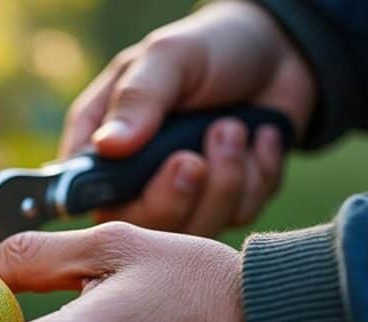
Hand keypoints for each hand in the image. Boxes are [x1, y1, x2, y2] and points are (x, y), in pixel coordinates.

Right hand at [61, 0, 315, 235]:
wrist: (279, 51)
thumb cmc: (211, 48)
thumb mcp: (170, 57)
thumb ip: (138, 99)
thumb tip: (107, 146)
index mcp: (102, 145)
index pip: (87, 196)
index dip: (120, 200)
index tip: (169, 165)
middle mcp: (136, 180)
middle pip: (144, 226)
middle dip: (180, 193)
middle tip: (198, 156)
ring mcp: (182, 198)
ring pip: (196, 228)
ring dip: (227, 178)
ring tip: (235, 127)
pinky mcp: (226, 205)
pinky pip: (241, 216)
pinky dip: (259, 175)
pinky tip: (260, 139)